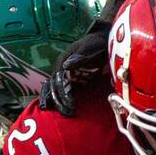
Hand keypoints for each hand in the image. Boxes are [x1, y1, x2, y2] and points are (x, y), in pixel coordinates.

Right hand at [38, 0, 126, 115]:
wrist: (103, 41)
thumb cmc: (98, 43)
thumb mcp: (91, 48)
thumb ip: (80, 56)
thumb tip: (66, 65)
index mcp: (64, 60)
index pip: (59, 79)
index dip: (63, 92)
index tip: (71, 103)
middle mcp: (60, 67)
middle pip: (55, 86)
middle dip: (60, 100)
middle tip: (68, 112)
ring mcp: (63, 73)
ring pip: (53, 89)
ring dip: (56, 101)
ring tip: (63, 113)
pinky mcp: (69, 78)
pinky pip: (59, 89)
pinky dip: (55, 98)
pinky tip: (52, 107)